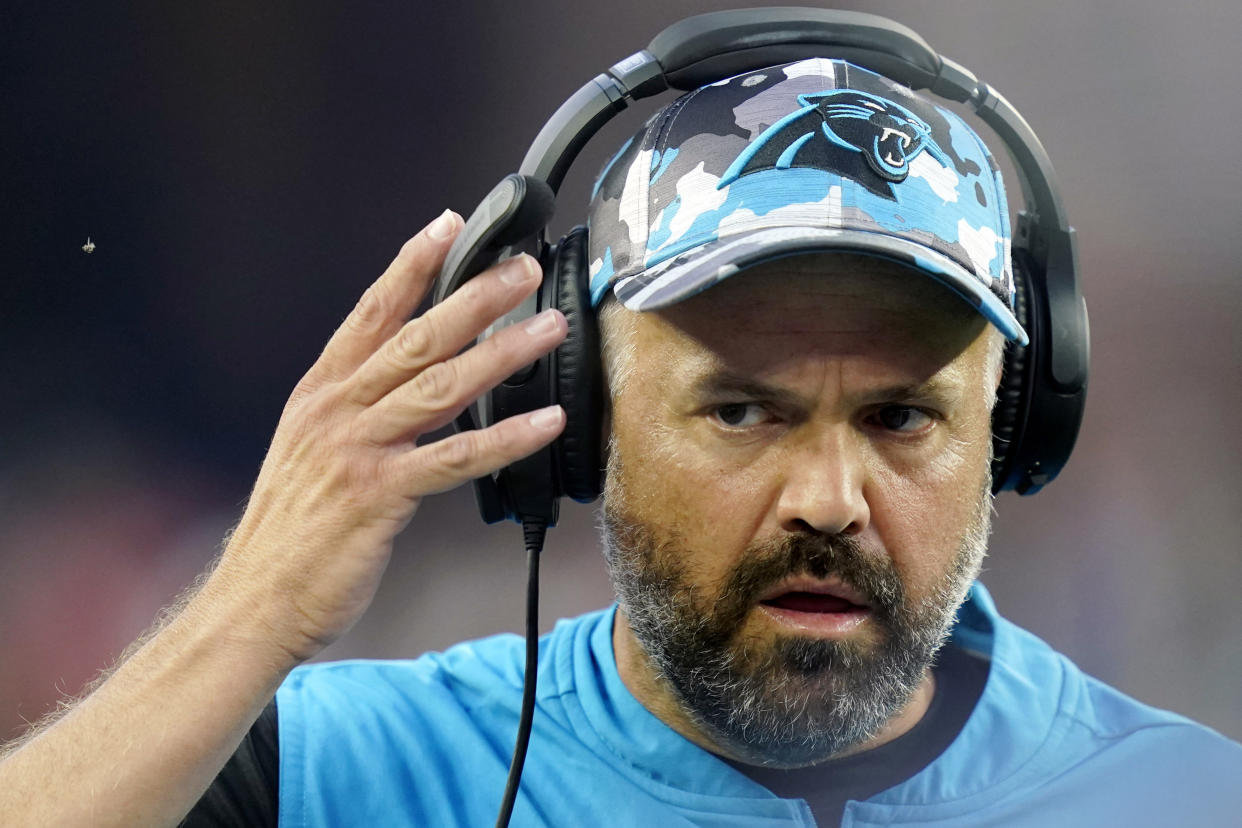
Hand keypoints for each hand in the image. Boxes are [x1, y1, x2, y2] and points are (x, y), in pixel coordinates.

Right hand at [205, 210, 567, 664]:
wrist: (254, 601)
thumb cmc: (290, 533)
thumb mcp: (310, 452)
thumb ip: (356, 411)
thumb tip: (408, 383)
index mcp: (320, 394)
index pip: (371, 312)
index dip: (412, 266)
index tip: (450, 227)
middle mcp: (336, 410)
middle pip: (417, 336)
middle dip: (474, 295)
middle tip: (522, 268)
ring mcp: (356, 449)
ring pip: (441, 385)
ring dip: (501, 352)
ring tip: (547, 328)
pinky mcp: (378, 495)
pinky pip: (455, 458)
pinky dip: (505, 437)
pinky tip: (545, 422)